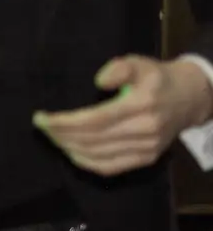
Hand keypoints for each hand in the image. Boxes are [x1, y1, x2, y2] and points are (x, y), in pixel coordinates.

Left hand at [34, 57, 212, 175]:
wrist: (189, 98)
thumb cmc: (156, 78)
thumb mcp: (139, 63)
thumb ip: (119, 68)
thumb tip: (99, 81)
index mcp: (140, 105)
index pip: (93, 120)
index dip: (64, 122)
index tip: (41, 118)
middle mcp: (144, 130)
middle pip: (92, 140)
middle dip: (61, 135)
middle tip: (41, 127)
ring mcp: (147, 148)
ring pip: (99, 156)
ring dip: (69, 148)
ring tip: (52, 137)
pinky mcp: (147, 158)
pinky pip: (111, 167)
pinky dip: (87, 163)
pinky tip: (71, 152)